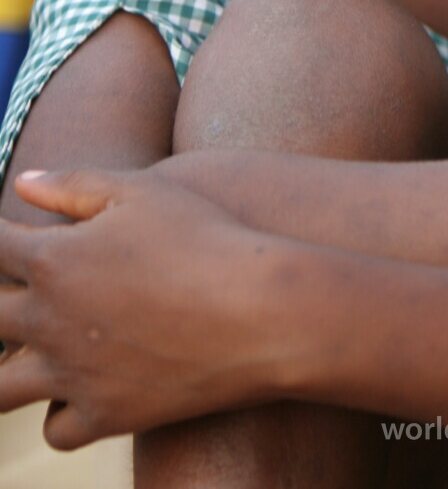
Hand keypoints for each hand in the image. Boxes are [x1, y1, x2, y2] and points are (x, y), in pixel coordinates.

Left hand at [0, 168, 286, 447]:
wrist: (257, 309)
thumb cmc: (204, 237)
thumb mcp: (141, 192)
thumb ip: (74, 184)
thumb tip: (22, 182)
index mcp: (53, 259)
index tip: (10, 241)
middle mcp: (50, 321)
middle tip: (23, 295)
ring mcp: (73, 375)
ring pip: (3, 388)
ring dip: (5, 368)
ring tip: (26, 352)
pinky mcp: (105, 416)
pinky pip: (55, 430)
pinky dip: (56, 412)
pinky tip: (73, 389)